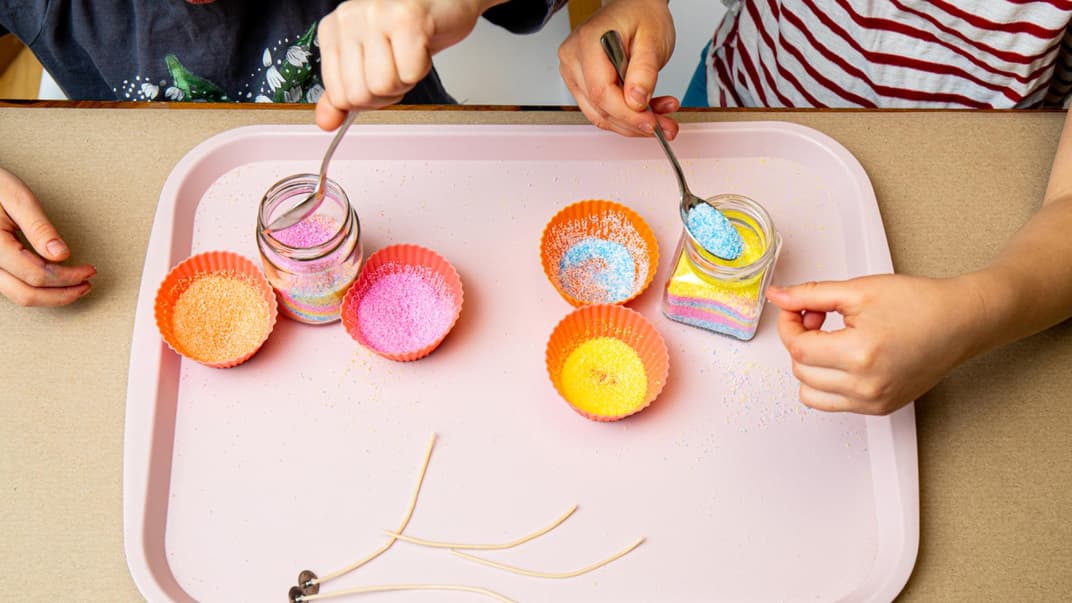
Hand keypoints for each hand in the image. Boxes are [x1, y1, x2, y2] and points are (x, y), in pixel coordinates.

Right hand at [0, 168, 94, 306]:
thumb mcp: (18, 199)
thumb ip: (39, 228)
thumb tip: (61, 254)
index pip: (36, 274)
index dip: (67, 277)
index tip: (88, 271)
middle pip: (26, 294)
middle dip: (62, 294)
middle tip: (86, 284)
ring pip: (19, 295)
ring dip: (50, 296)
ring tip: (76, 286)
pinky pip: (13, 287)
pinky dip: (37, 290)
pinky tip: (55, 283)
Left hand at [315, 0, 499, 129]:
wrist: (445, 2)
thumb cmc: (410, 28)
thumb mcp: (369, 60)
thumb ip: (345, 90)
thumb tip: (326, 121)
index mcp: (333, 30)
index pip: (338, 95)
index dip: (368, 99)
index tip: (381, 76)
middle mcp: (348, 19)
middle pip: (359, 95)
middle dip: (387, 93)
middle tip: (398, 65)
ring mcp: (375, 16)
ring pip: (383, 86)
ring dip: (405, 80)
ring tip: (409, 54)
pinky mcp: (406, 19)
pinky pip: (410, 72)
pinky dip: (422, 68)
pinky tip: (422, 47)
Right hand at [558, 0, 677, 137]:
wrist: (635, 7)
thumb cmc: (641, 15)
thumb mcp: (652, 39)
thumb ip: (644, 71)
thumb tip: (636, 101)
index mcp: (588, 42)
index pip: (601, 91)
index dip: (627, 114)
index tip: (652, 123)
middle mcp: (573, 59)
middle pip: (599, 108)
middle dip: (634, 123)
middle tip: (665, 125)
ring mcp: (574, 73)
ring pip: (600, 114)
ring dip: (632, 123)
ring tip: (662, 117)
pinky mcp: (581, 84)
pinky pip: (601, 109)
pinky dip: (626, 116)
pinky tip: (648, 111)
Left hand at [765, 275, 983, 414]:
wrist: (960, 321)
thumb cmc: (920, 304)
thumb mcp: (858, 290)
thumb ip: (810, 295)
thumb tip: (778, 296)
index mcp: (859, 355)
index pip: (797, 349)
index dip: (788, 325)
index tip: (794, 309)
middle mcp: (866, 386)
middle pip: (801, 370)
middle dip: (799, 341)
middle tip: (817, 318)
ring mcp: (873, 402)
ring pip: (810, 393)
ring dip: (810, 366)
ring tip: (831, 340)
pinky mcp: (880, 408)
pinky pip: (833, 403)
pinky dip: (827, 382)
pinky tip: (842, 358)